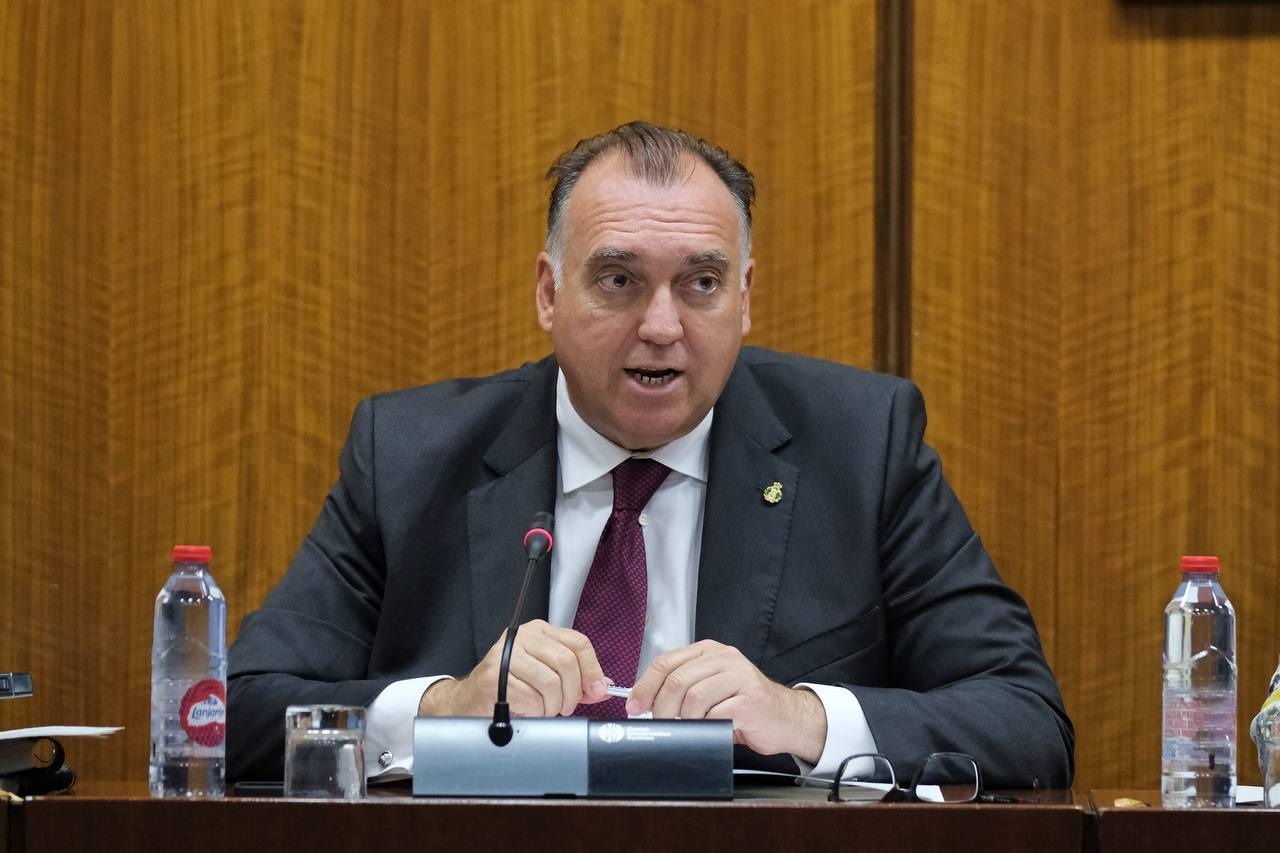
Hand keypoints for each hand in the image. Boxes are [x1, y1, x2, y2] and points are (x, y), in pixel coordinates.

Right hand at [417, 619, 610, 717]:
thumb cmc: (510, 686)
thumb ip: (575, 679)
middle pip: (566, 662)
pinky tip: (528, 711)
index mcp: (538, 631)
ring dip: (553, 705)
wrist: (469, 700)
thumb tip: (603, 686)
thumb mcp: (545, 674)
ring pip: (551, 682)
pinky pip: (531, 698)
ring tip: (545, 709)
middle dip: (573, 692)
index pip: (578, 643)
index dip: (593, 669)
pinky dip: (536, 712)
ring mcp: (506, 655)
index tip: (597, 690)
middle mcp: (522, 637)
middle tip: (566, 706)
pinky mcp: (495, 676)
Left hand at [626, 640, 826, 762]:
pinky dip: (705, 725)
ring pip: (694, 697)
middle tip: (660, 723)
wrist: (785, 718)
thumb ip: (681, 688)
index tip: (633, 705)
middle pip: (677, 680)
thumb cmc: (744, 705)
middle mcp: (725, 658)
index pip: (666, 662)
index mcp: (709, 652)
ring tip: (689, 727)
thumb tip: (642, 702)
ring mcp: (739, 676)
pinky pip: (715, 714)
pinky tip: (709, 728)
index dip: (644, 686)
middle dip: (660, 707)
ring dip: (684, 719)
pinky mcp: (750, 699)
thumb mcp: (709, 689)